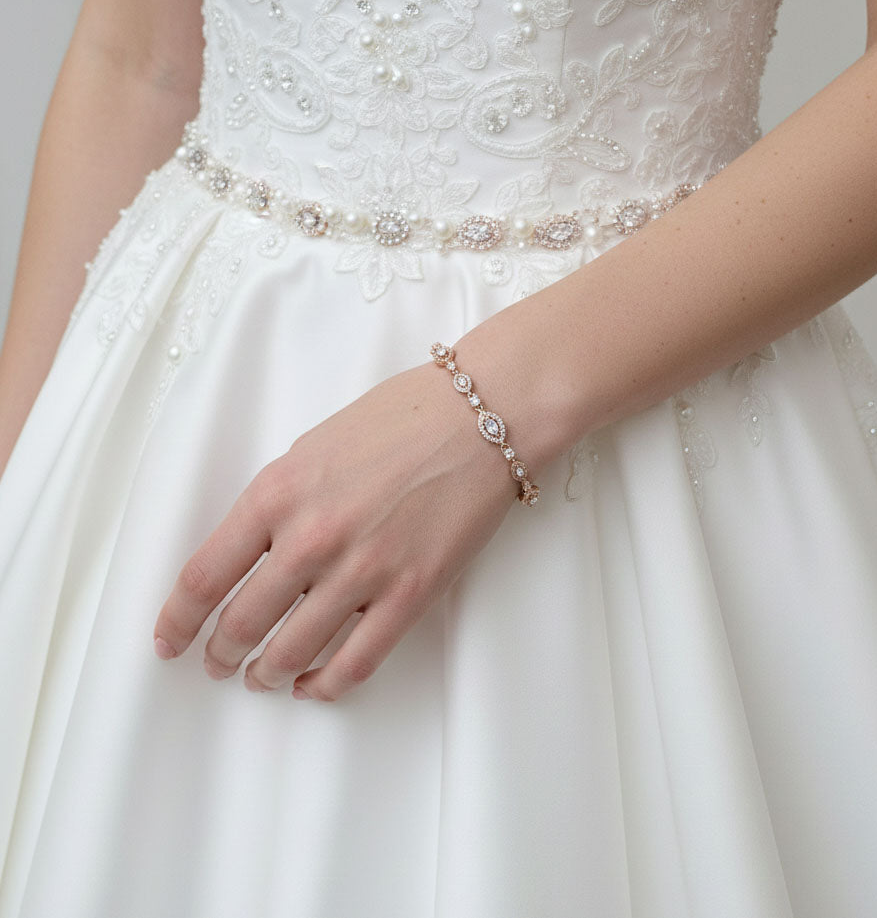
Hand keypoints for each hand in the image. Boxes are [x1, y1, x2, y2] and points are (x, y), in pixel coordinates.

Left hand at [152, 360, 517, 700]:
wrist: (478, 418)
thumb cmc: (398, 420)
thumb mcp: (312, 448)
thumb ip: (276, 503)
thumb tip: (251, 556)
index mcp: (276, 494)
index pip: (203, 577)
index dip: (177, 621)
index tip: (170, 640)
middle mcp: (310, 538)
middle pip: (242, 623)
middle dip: (220, 654)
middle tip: (218, 664)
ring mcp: (362, 570)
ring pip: (293, 650)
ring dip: (267, 673)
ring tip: (262, 678)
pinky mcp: (410, 594)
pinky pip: (356, 662)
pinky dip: (326, 685)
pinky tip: (314, 686)